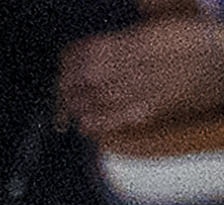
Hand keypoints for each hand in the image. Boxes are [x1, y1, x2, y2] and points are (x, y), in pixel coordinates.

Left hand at [59, 13, 223, 144]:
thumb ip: (136, 33)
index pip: (100, 49)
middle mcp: (147, 62)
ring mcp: (153, 86)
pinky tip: (85, 123)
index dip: (76, 58)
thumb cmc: (198, 41)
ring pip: (105, 96)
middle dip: (72, 83)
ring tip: (65, 106)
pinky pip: (125, 116)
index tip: (65, 62)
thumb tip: (100, 44)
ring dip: (80, 103)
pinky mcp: (159, 106)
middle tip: (59, 87)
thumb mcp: (167, 26)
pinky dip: (101, 121)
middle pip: (96, 74)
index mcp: (147, 38)